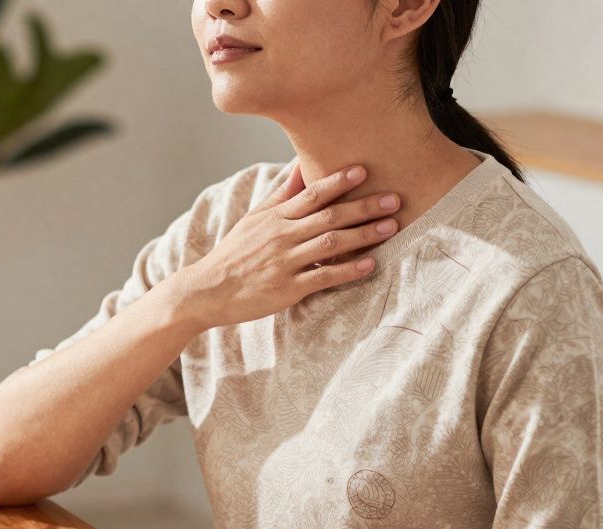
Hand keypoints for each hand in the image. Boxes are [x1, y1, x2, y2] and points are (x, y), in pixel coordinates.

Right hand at [170, 162, 400, 330]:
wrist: (207, 290)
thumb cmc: (235, 254)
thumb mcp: (254, 219)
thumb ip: (281, 194)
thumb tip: (300, 165)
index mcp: (274, 218)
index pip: (310, 194)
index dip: (338, 182)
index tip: (364, 171)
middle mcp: (281, 236)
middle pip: (328, 216)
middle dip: (363, 207)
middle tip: (395, 199)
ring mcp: (284, 262)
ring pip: (330, 244)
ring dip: (363, 234)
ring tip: (391, 226)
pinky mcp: (287, 288)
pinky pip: (323, 276)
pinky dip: (348, 270)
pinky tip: (369, 264)